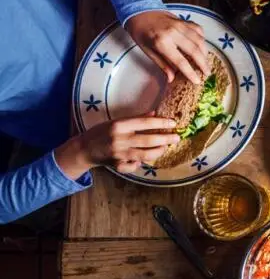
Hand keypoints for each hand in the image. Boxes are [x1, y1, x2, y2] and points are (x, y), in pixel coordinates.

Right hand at [54, 115, 178, 178]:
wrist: (84, 149)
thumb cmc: (101, 132)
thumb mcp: (116, 121)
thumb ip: (135, 119)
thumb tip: (154, 113)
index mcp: (119, 126)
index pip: (145, 123)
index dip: (161, 123)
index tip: (173, 123)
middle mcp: (119, 140)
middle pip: (148, 140)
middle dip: (165, 139)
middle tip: (177, 137)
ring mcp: (119, 154)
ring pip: (145, 155)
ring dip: (159, 151)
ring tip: (166, 147)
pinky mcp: (118, 166)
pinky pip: (135, 165)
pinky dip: (141, 162)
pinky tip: (144, 158)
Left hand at [126, 10, 209, 83]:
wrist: (140, 12)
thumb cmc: (141, 33)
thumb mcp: (148, 51)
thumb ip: (162, 64)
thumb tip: (172, 78)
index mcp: (161, 42)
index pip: (180, 61)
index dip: (190, 73)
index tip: (197, 81)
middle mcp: (173, 32)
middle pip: (194, 50)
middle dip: (203, 64)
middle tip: (207, 73)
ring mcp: (181, 25)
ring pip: (200, 40)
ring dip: (205, 53)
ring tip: (206, 62)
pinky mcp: (185, 21)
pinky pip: (198, 30)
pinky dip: (202, 40)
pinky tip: (201, 47)